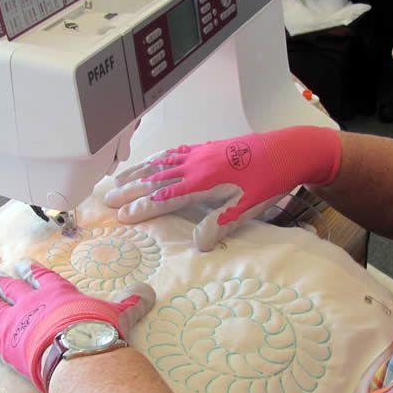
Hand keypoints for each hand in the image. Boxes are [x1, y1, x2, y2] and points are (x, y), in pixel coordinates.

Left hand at [0, 259, 154, 392]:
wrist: (79, 351)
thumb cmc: (100, 331)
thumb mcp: (121, 312)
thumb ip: (132, 300)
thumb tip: (150, 290)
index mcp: (55, 292)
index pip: (39, 276)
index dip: (29, 270)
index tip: (20, 264)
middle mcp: (29, 302)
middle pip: (7, 286)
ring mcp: (12, 322)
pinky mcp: (0, 345)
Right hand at [104, 126, 341, 250]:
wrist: (287, 150)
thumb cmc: (270, 181)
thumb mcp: (250, 207)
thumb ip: (221, 223)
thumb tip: (196, 244)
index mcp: (203, 182)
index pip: (165, 196)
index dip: (142, 207)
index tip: (122, 216)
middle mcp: (196, 165)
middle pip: (155, 178)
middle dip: (129, 190)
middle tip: (105, 200)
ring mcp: (200, 154)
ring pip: (160, 163)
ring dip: (137, 173)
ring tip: (116, 181)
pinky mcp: (207, 148)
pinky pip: (174, 152)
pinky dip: (156, 159)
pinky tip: (148, 163)